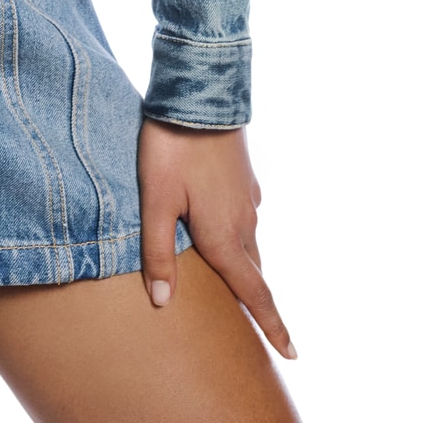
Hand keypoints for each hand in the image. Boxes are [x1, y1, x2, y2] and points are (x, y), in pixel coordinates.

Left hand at [138, 119, 294, 357]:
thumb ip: (158, 252)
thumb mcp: (156, 200)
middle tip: (255, 326)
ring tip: (235, 283)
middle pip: (252, 273)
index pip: (253, 294)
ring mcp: (248, 198)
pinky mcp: (245, 177)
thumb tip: (163, 303)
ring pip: (249, 244)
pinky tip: (224, 227)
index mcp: (224, 236)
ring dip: (245, 266)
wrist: (201, 93)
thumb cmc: (172, 147)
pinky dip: (239, 234)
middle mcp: (244, 222)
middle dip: (254, 301)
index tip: (292, 354)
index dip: (272, 326)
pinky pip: (246, 217)